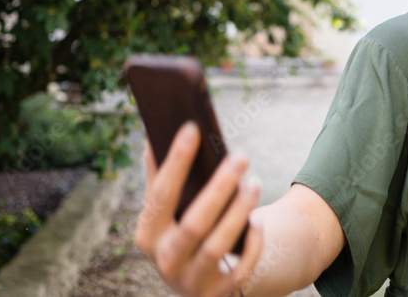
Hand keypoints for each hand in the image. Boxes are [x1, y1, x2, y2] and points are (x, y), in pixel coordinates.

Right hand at [135, 122, 264, 296]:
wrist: (196, 280)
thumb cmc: (180, 230)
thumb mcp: (165, 212)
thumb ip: (158, 178)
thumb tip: (151, 138)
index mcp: (147, 234)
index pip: (161, 194)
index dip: (176, 161)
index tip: (193, 127)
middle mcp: (165, 261)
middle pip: (193, 223)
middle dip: (219, 188)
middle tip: (241, 155)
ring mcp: (191, 281)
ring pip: (217, 246)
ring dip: (238, 212)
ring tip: (254, 183)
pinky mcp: (218, 294)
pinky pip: (240, 269)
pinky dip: (251, 245)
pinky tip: (259, 222)